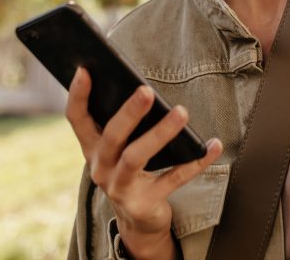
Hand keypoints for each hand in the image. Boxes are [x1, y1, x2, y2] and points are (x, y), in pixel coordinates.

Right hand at [66, 67, 222, 259]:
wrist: (138, 221)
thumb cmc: (131, 170)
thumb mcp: (120, 149)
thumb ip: (125, 123)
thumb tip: (143, 88)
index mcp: (92, 148)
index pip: (77, 118)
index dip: (78, 94)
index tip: (85, 68)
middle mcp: (100, 168)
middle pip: (111, 136)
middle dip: (128, 113)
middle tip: (146, 91)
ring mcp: (120, 188)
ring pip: (136, 157)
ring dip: (160, 133)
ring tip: (182, 112)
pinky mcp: (144, 203)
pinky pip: (174, 178)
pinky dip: (195, 162)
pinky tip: (213, 145)